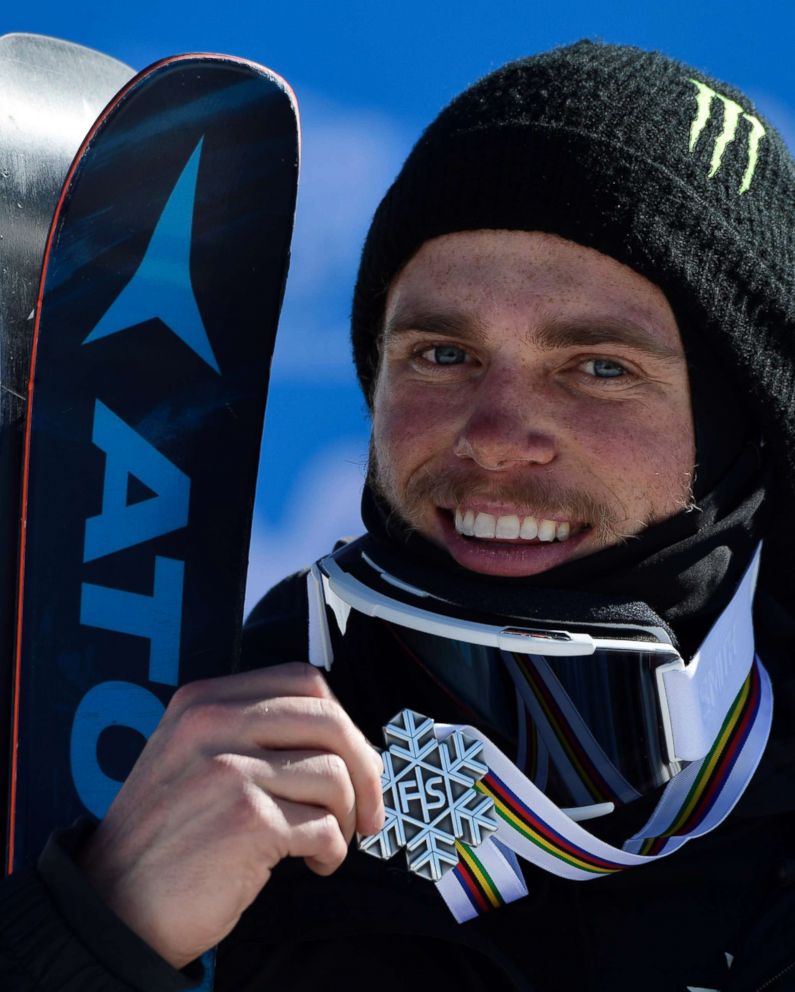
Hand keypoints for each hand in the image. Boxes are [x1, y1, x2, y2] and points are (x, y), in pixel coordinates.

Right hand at [77, 663, 383, 968]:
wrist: (114, 907)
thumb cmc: (165, 838)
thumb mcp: (191, 755)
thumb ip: (250, 731)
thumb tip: (340, 737)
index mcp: (204, 701)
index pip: (303, 681)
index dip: (342, 719)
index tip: (353, 757)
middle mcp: (214, 724)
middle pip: (330, 721)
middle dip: (365, 769)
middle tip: (368, 809)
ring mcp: (229, 770)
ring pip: (335, 775)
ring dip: (347, 817)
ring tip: (329, 842)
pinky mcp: (247, 820)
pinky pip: (324, 826)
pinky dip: (331, 851)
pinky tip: (313, 863)